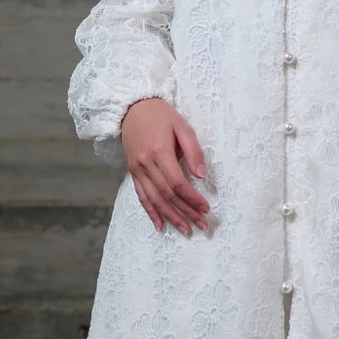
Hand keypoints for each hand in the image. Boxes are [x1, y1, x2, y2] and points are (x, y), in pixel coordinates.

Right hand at [120, 98, 210, 235]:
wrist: (132, 108)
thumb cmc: (161, 115)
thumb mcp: (182, 126)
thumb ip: (193, 150)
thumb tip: (201, 175)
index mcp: (159, 152)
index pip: (177, 183)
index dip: (192, 198)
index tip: (205, 207)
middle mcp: (145, 164)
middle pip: (167, 195)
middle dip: (186, 212)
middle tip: (202, 224)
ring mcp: (137, 170)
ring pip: (154, 200)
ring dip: (171, 217)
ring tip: (185, 230)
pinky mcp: (133, 172)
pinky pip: (141, 196)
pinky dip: (151, 212)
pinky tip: (160, 225)